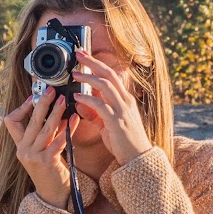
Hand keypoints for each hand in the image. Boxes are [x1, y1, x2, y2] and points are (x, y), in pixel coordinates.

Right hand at [3, 88, 71, 207]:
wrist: (53, 196)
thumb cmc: (51, 171)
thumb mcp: (42, 151)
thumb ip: (44, 134)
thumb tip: (53, 111)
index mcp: (19, 146)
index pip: (11, 121)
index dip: (22, 108)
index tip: (33, 97)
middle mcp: (23, 150)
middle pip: (31, 121)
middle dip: (42, 103)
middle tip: (51, 90)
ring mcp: (33, 156)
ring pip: (45, 128)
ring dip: (56, 112)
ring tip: (64, 100)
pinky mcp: (46, 161)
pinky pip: (58, 140)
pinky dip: (67, 128)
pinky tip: (74, 118)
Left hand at [73, 50, 152, 166]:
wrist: (138, 159)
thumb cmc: (124, 142)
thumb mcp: (107, 124)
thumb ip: (94, 113)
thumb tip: (79, 104)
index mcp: (125, 99)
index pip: (112, 75)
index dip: (98, 64)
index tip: (84, 56)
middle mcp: (126, 101)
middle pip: (109, 74)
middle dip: (93, 63)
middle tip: (78, 55)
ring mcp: (123, 110)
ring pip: (105, 85)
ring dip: (88, 78)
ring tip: (74, 75)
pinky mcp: (117, 121)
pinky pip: (101, 105)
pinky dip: (88, 99)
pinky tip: (77, 98)